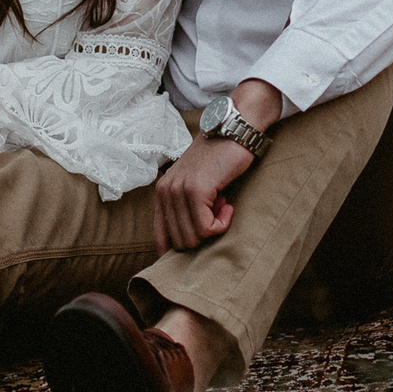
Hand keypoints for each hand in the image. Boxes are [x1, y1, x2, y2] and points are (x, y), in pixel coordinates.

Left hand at [153, 133, 253, 253]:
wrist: (233, 129)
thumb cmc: (220, 158)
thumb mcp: (196, 182)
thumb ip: (188, 206)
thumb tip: (190, 241)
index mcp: (162, 193)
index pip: (159, 236)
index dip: (172, 253)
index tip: (189, 262)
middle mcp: (165, 192)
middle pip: (180, 242)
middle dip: (204, 236)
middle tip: (218, 212)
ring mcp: (179, 191)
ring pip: (193, 238)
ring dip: (215, 228)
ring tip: (224, 206)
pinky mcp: (196, 190)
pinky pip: (207, 228)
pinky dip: (222, 224)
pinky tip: (229, 207)